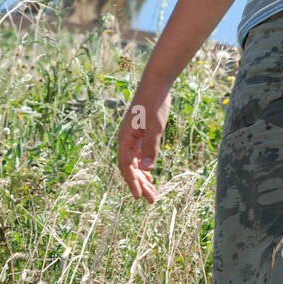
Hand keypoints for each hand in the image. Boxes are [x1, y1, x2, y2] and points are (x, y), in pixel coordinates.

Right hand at [116, 83, 170, 201]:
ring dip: (143, 178)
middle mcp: (126, 139)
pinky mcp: (140, 133)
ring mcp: (132, 136)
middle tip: (151, 200)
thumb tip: (147, 169)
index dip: (132, 183)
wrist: (157, 83)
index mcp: (125, 138)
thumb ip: (151, 147)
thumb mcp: (155, 126)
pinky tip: (150, 174)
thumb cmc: (154, 102)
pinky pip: (139, 155)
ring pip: (135, 163)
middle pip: (131, 168)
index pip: (127, 167)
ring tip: (152, 192)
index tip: (138, 197)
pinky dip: (144, 166)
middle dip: (140, 184)